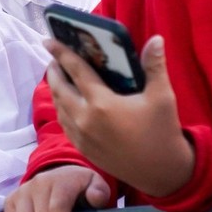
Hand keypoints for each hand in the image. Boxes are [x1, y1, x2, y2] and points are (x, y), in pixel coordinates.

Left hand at [47, 34, 192, 196]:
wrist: (162, 172)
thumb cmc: (163, 132)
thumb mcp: (162, 97)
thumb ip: (154, 66)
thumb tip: (156, 38)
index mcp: (101, 104)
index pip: (75, 71)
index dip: (61, 54)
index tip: (49, 40)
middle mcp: (85, 119)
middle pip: (59, 89)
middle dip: (54, 71)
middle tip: (55, 59)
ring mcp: (81, 136)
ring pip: (59, 107)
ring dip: (56, 90)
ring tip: (59, 78)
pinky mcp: (82, 148)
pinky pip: (64, 124)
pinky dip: (62, 109)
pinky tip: (67, 103)